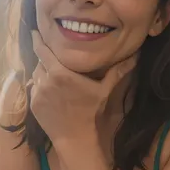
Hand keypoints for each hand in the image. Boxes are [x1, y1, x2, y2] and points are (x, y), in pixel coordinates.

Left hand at [30, 31, 134, 145]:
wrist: (75, 137)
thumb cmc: (90, 112)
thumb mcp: (104, 90)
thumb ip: (117, 71)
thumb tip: (135, 56)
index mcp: (60, 73)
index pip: (43, 50)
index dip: (38, 40)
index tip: (36, 32)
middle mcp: (45, 80)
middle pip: (40, 62)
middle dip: (45, 59)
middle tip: (51, 58)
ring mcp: (37, 93)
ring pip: (36, 75)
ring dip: (42, 73)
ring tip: (52, 76)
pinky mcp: (33, 104)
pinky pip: (34, 89)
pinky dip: (40, 87)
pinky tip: (50, 92)